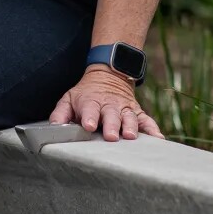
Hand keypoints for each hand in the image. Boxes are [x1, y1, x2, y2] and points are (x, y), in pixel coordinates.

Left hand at [48, 65, 163, 141]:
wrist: (108, 74)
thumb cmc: (85, 94)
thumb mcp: (69, 98)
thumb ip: (61, 113)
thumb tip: (54, 127)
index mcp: (91, 102)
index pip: (90, 109)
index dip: (89, 117)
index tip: (89, 126)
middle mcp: (109, 106)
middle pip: (111, 115)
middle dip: (112, 125)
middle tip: (111, 136)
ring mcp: (124, 109)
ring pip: (129, 118)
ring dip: (130, 127)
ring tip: (130, 136)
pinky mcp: (136, 112)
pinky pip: (146, 121)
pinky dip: (153, 129)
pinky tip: (158, 139)